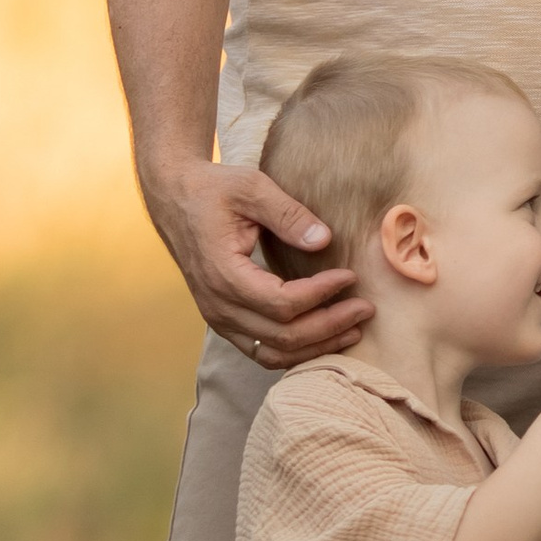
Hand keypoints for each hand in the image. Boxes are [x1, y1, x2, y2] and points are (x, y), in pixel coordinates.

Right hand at [140, 153, 365, 366]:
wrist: (175, 198)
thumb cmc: (213, 189)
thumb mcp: (251, 187)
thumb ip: (287, 213)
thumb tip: (324, 240)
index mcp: (223, 274)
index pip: (281, 303)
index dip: (321, 294)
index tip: (349, 275)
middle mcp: (218, 305)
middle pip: (282, 335)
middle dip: (329, 326)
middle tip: (365, 309)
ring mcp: (218, 318)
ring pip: (273, 353)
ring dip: (316, 346)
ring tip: (352, 330)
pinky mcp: (223, 320)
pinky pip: (261, 351)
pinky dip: (295, 350)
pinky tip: (323, 338)